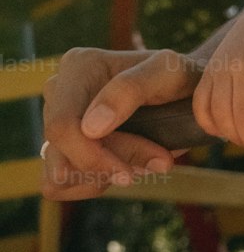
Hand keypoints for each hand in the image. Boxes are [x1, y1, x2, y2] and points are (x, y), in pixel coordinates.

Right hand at [42, 47, 196, 199]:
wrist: (181, 94)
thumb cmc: (176, 78)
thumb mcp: (167, 73)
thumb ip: (131, 89)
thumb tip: (90, 127)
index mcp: (78, 66)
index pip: (62, 126)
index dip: (92, 157)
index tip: (131, 172)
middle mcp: (59, 90)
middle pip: (63, 154)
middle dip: (108, 166)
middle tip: (157, 161)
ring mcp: (54, 119)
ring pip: (58, 175)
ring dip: (103, 176)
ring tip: (141, 160)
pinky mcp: (57, 146)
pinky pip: (58, 186)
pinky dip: (92, 183)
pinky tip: (122, 165)